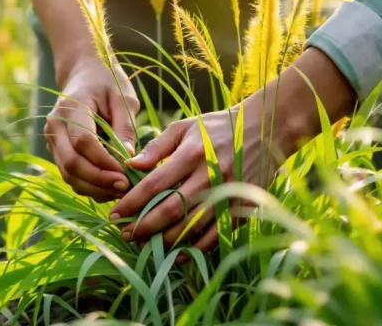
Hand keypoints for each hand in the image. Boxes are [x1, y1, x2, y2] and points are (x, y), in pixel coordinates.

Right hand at [45, 58, 139, 202]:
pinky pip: (69, 174)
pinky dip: (88, 186)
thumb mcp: (123, 98)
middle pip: (72, 163)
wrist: (83, 74)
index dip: (105, 162)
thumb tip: (128, 158)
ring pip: (68, 174)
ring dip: (94, 188)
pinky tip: (109, 188)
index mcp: (71, 107)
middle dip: (99, 180)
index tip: (127, 173)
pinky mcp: (56, 150)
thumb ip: (125, 126)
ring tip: (119, 191)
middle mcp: (55, 125)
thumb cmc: (106, 82)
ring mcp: (52, 139)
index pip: (83, 142)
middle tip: (125, 187)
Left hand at [109, 101, 289, 250]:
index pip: (155, 183)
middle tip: (125, 235)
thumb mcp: (185, 127)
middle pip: (172, 210)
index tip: (115, 213)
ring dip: (165, 241)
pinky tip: (177, 253)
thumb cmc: (218, 127)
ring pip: (192, 227)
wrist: (267, 129)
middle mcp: (210, 176)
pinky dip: (195, 248)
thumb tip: (130, 166)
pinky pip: (216, 234)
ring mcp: (228, 194)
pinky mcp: (242, 207)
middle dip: (144, 226)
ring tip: (145, 246)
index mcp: (193, 154)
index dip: (132, 202)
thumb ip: (157, 147)